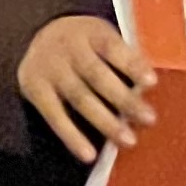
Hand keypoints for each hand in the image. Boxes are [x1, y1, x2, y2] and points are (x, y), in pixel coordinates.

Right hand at [17, 14, 154, 166]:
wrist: (33, 36)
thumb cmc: (83, 43)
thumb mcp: (101, 36)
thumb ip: (122, 56)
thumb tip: (148, 88)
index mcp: (91, 31)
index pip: (113, 47)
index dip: (132, 64)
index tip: (152, 82)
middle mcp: (68, 48)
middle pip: (97, 75)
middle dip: (124, 99)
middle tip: (149, 119)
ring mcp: (51, 69)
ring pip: (80, 98)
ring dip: (105, 121)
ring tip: (128, 140)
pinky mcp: (35, 89)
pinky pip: (55, 116)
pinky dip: (72, 137)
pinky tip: (89, 154)